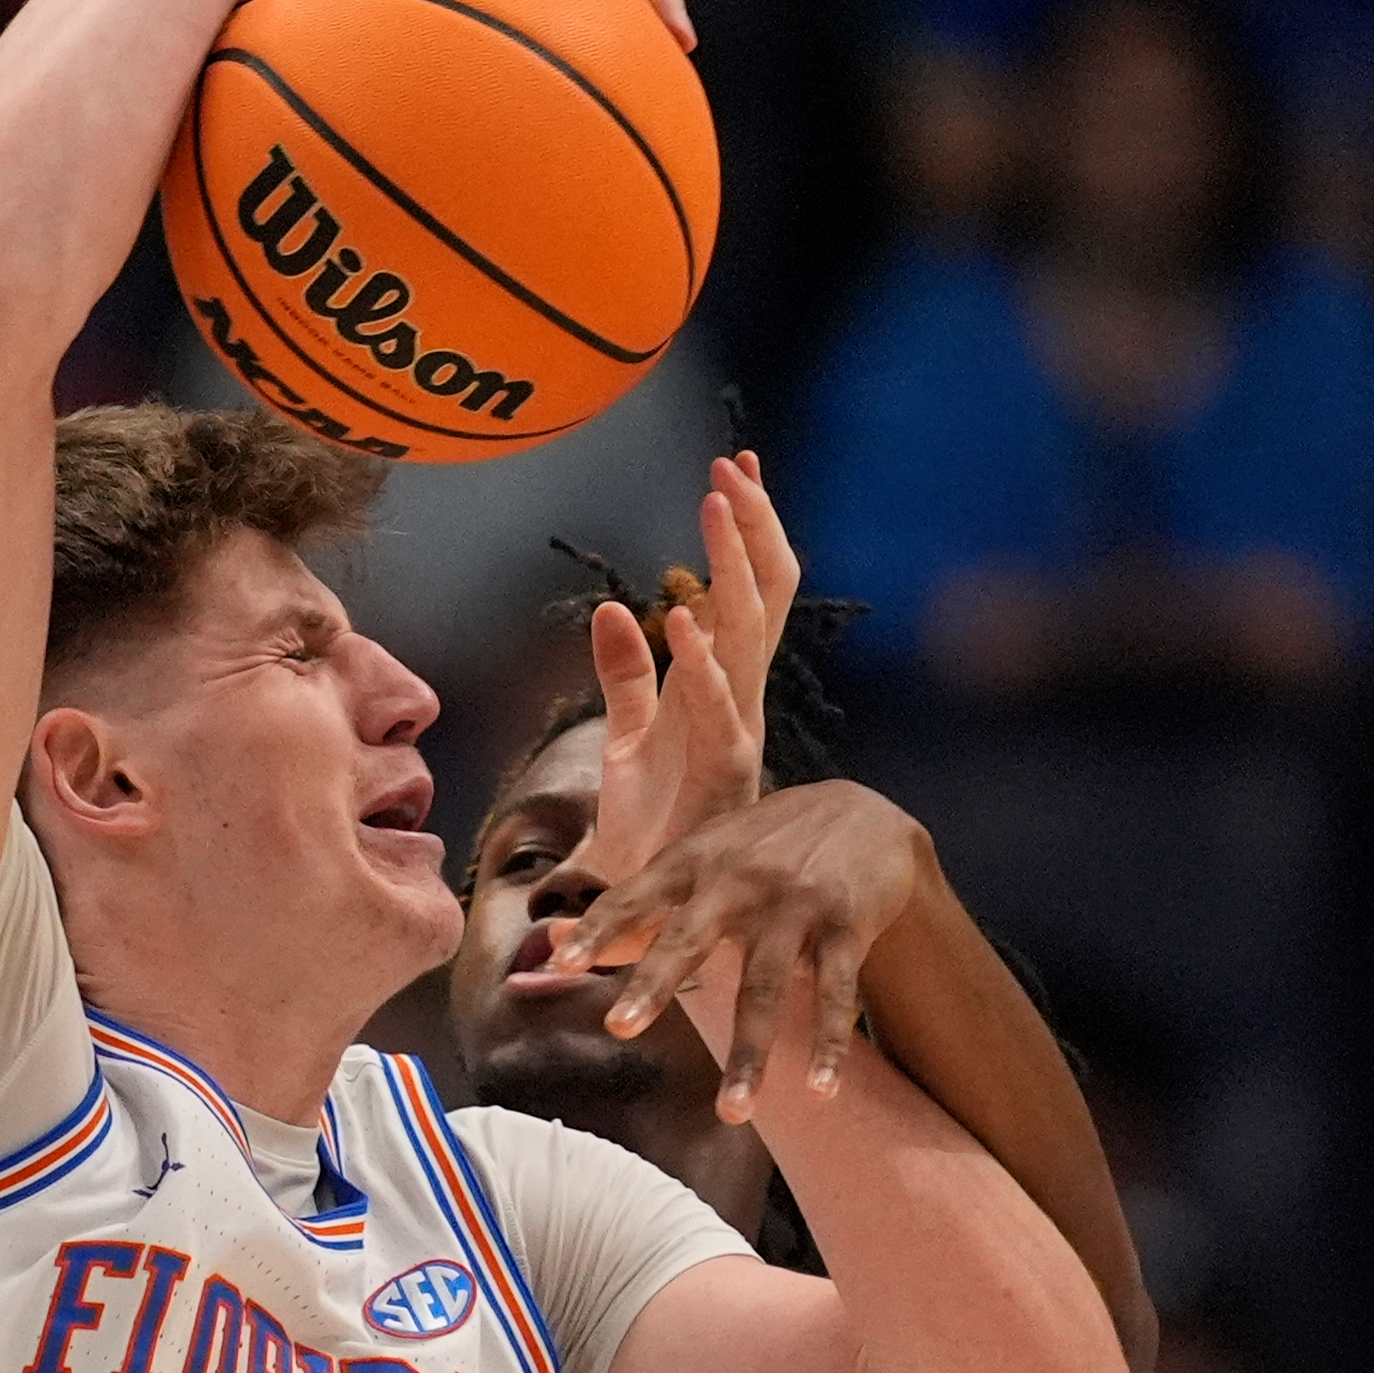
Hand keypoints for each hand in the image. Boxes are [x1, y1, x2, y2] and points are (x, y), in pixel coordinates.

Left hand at [562, 780, 933, 1121]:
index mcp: (694, 861)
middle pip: (689, 937)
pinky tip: (819, 1089)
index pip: (633, 897)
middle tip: (618, 1029)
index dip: (597, 930)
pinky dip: (828, 1043)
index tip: (559, 966)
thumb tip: (550, 941)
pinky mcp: (847, 925)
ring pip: (766, 986)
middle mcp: (739, 879)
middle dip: (654, 983)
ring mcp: (795, 903)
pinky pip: (836, 993)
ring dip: (750, 1053)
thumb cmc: (761, 847)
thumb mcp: (699, 859)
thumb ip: (633, 908)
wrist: (868, 812)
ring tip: (732, 1112)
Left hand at [578, 450, 798, 882]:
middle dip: (750, 528)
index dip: (745, 530)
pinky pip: (714, 707)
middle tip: (731, 464)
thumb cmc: (647, 824)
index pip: (745, 590)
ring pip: (747, 635)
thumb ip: (624, 674)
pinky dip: (698, 659)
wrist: (652, 908)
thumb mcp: (627, 736)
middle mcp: (738, 699)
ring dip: (731, 568)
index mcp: (720, 685)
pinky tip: (679, 613)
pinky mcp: (720, 772)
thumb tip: (613, 609)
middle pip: (760, 596)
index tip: (734, 466)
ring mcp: (735, 731)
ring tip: (716, 505)